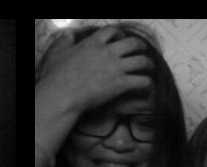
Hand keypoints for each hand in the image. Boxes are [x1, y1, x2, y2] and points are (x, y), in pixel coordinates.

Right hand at [37, 26, 152, 118]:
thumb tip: (69, 35)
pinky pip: (141, 81)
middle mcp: (108, 52)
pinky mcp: (120, 84)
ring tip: (149, 68)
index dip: (119, 33)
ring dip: (148, 64)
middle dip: (140, 46)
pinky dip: (147, 83)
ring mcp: (116, 68)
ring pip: (141, 61)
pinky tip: (147, 86)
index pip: (111, 31)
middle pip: (132, 43)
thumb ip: (65, 41)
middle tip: (141, 51)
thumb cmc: (57, 76)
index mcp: (94, 43)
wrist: (63, 94)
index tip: (120, 38)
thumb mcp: (57, 52)